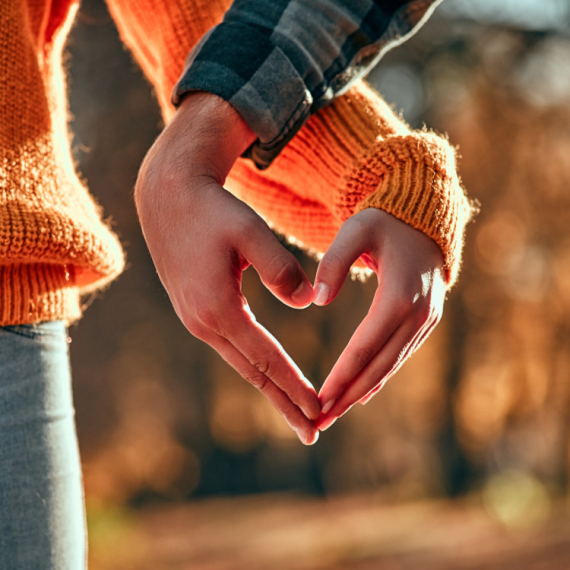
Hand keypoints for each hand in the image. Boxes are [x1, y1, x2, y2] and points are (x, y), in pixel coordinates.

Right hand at [134, 92, 319, 444]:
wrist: (169, 197)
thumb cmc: (213, 210)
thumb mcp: (250, 232)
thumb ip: (281, 269)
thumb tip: (307, 302)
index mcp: (218, 308)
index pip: (266, 358)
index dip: (294, 386)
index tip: (319, 409)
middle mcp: (203, 323)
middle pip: (252, 374)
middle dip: (284, 404)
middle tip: (313, 433)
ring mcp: (197, 320)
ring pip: (242, 365)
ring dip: (271, 390)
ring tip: (297, 412)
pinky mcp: (198, 312)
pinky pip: (234, 349)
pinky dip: (256, 368)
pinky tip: (270, 376)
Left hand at [315, 208, 445, 430]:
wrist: (423, 218)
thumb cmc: (384, 222)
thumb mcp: (356, 230)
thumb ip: (333, 262)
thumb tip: (317, 301)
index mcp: (400, 295)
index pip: (365, 346)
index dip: (342, 375)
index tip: (319, 399)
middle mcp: (418, 314)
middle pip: (379, 365)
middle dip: (348, 396)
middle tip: (319, 421)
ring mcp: (426, 321)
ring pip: (391, 365)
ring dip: (362, 392)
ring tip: (333, 414)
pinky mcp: (425, 322)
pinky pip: (399, 356)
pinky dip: (379, 377)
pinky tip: (361, 394)